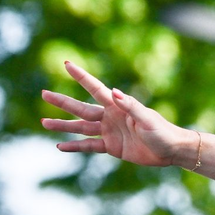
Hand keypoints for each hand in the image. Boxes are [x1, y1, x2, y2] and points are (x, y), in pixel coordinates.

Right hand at [41, 61, 192, 167]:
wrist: (172, 151)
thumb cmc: (163, 131)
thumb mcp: (147, 118)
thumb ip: (130, 106)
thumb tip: (113, 92)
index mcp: (118, 105)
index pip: (95, 88)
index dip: (81, 76)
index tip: (66, 63)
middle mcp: (110, 116)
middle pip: (81, 108)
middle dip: (62, 101)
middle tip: (43, 94)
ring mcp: (109, 132)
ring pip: (80, 127)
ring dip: (63, 125)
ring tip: (44, 123)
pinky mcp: (112, 147)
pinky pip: (89, 146)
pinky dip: (75, 146)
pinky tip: (60, 146)